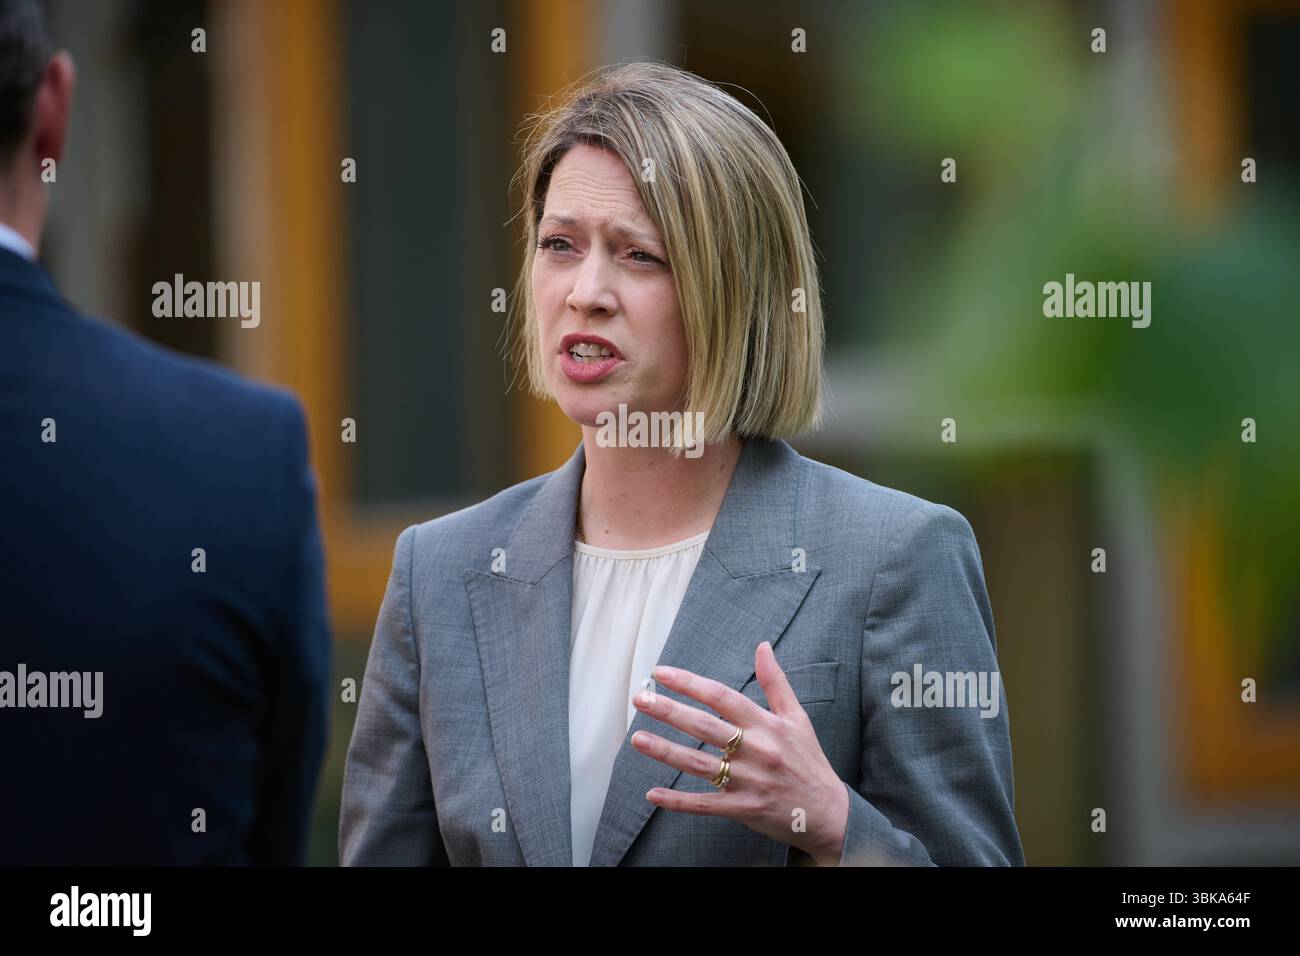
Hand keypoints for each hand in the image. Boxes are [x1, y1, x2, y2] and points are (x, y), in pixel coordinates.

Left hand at [630, 641, 849, 864]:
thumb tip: (763, 646)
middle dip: (669, 711)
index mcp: (766, 725)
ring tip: (637, 738)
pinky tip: (652, 793)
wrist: (829, 813)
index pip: (721, 697)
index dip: (690, 683)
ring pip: (699, 764)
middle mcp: (755, 750)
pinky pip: (704, 804)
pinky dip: (678, 801)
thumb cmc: (809, 762)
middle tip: (640, 699)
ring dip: (665, 751)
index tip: (662, 673)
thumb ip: (776, 682)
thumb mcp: (798, 717)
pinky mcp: (743, 808)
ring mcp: (747, 781)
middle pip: (704, 726)